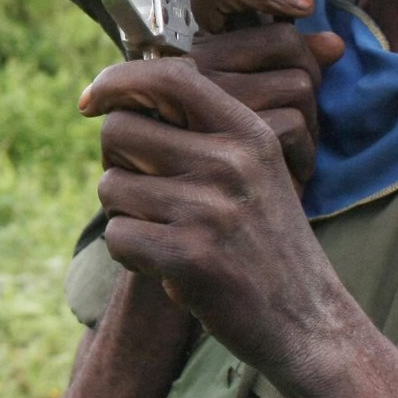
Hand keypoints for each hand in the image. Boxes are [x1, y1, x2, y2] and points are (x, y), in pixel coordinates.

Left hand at [82, 54, 357, 381]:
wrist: (307, 320)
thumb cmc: (265, 242)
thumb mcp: (255, 170)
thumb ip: (202, 131)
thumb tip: (120, 98)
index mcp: (249, 132)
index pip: (169, 76)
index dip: (117, 81)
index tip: (90, 101)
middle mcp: (231, 162)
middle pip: (120, 131)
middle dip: (116, 162)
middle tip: (144, 192)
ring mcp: (210, 209)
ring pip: (110, 186)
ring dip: (124, 213)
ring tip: (165, 233)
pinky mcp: (189, 256)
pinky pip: (116, 235)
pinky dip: (128, 253)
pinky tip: (164, 264)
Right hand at [186, 0, 346, 185]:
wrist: (212, 239)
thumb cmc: (230, 172)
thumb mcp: (256, 111)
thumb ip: (286, 67)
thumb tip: (335, 44)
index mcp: (189, 57)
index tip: (302, 6)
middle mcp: (191, 71)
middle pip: (283, 41)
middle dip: (309, 77)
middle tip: (299, 116)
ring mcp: (208, 104)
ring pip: (299, 83)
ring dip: (310, 122)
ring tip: (290, 150)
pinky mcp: (229, 141)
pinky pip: (295, 125)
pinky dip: (305, 154)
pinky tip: (290, 173)